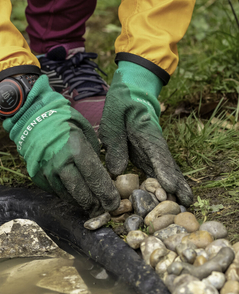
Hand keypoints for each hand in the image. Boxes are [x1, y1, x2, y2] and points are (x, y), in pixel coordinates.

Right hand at [3, 75, 119, 216]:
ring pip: (67, 195)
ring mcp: (46, 171)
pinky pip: (54, 191)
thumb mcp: (84, 131)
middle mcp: (60, 163)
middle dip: (95, 204)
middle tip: (105, 210)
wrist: (30, 116)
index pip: (95, 178)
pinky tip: (75, 197)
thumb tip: (104, 173)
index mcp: (75, 149)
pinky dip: (66, 196)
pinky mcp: (37, 175)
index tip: (114, 203)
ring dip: (81, 203)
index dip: (106, 193)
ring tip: (91, 206)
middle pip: (81, 192)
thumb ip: (93, 153)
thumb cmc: (62, 120)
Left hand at [99, 61, 192, 205]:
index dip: (163, 170)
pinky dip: (166, 184)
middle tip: (185, 203)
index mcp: (146, 132)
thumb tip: (115, 171)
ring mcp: (153, 149)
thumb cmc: (121, 105)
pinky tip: (170, 197)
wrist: (129, 94)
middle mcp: (154, 143)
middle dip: (177, 185)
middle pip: (168, 165)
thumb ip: (115, 144)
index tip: (169, 186)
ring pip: (167, 170)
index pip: (158, 153)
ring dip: (175, 187)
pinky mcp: (149, 154)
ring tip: (184, 205)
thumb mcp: (113, 121)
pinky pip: (158, 170)